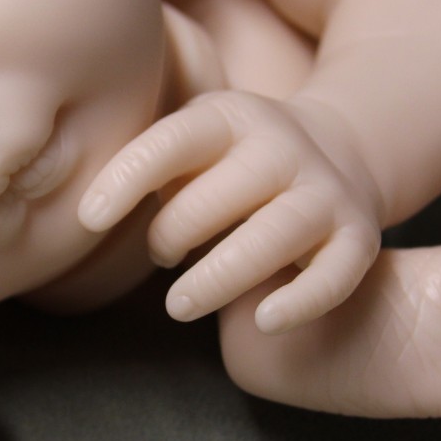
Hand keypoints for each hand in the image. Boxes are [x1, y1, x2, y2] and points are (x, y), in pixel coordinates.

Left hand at [78, 91, 383, 333]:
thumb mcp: (194, 142)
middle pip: (217, 199)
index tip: (88, 220)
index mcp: (232, 117)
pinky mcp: (358, 237)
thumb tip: (82, 212)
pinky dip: (301, 302)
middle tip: (160, 256)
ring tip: (178, 305)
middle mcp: (284, 147)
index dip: (126, 180)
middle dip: (172, 236)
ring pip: (273, 237)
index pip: (172, 142)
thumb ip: (149, 164)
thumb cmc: (232, 163)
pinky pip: (333, 276)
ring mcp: (325, 192)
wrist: (343, 152)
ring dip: (218, 278)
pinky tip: (263, 323)